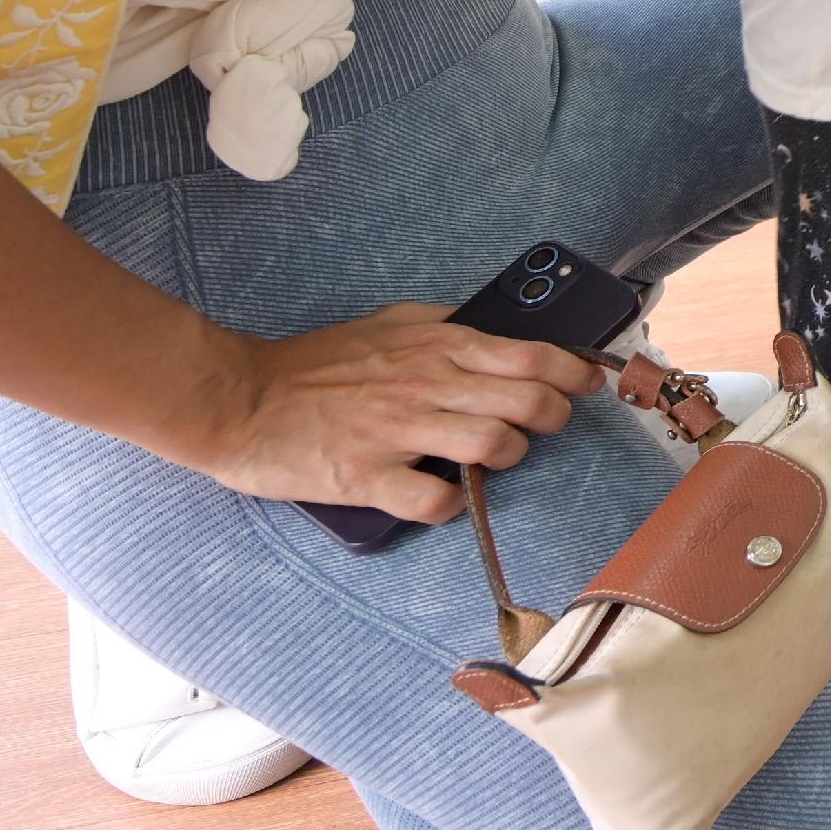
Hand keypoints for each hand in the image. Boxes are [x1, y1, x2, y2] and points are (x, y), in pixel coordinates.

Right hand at [193, 301, 602, 522]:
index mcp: (436, 345)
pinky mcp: (368, 477)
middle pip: (530, 401)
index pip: (535, 354)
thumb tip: (498, 328)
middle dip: (554, 418)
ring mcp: (399, 432)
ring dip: (508, 458)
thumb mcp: (389, 323)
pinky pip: (437, 501)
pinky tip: (441, 496)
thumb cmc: (315, 364)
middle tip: (543, 426)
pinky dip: (450, 506)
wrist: (241, 399)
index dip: (576, 372)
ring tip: (492, 459)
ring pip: (496, 446)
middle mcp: (427, 384)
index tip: (590, 383)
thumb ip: (445, 325)